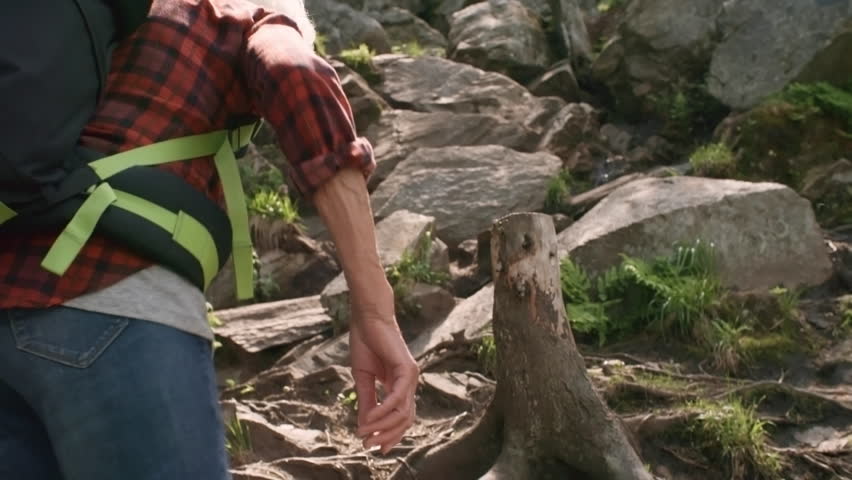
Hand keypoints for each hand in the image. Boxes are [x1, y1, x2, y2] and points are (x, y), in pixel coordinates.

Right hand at [349, 288, 418, 453]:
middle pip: (405, 420)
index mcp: (399, 385)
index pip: (400, 417)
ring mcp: (411, 377)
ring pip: (403, 413)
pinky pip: (398, 397)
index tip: (372, 446)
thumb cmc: (366, 343)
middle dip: (387, 436)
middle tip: (368, 445)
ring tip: (365, 433)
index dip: (388, 434)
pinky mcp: (407, 369)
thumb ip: (367, 401)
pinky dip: (384, 410)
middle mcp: (409, 383)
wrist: (368, 318)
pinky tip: (370, 418)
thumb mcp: (363, 378)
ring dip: (383, 426)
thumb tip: (365, 426)